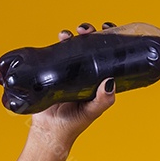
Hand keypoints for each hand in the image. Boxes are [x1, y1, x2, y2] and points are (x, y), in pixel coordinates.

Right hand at [28, 21, 118, 149]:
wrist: (48, 131)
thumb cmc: (73, 124)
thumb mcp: (92, 111)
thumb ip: (103, 100)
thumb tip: (110, 82)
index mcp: (99, 78)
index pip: (108, 54)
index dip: (111, 39)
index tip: (110, 29)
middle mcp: (86, 71)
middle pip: (91, 45)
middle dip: (90, 33)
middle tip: (87, 31)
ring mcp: (70, 70)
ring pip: (74, 46)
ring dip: (74, 35)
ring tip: (70, 34)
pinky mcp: (54, 70)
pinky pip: (57, 52)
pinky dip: (60, 41)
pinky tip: (60, 37)